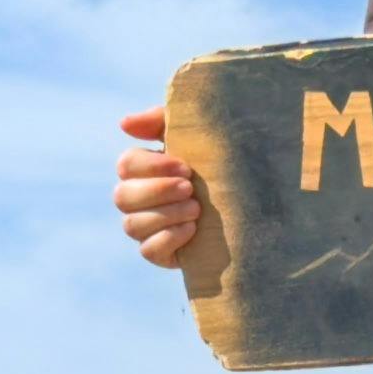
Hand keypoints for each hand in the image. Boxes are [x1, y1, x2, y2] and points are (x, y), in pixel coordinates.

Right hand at [114, 103, 222, 277]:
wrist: (250, 201)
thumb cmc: (215, 162)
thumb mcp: (193, 136)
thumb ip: (160, 121)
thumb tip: (124, 124)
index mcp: (142, 169)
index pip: (126, 165)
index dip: (152, 166)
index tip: (185, 168)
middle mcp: (136, 199)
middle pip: (123, 197)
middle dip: (158, 191)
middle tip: (189, 188)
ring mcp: (145, 228)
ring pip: (132, 225)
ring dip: (166, 215)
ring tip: (196, 208)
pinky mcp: (160, 252)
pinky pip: (148, 251)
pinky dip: (168, 239)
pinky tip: (192, 230)